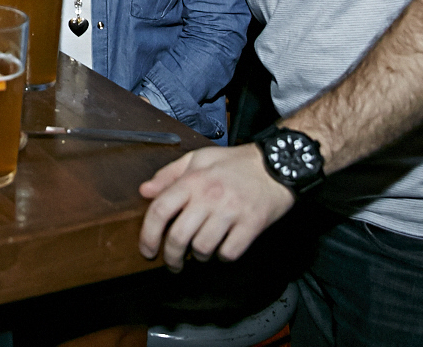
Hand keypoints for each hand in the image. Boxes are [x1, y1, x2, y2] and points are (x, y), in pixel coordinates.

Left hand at [138, 144, 294, 270]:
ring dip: (198, 256)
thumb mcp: (198, 159)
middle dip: (171, 257)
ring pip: (203, 248)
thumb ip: (169, 175)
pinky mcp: (252, 224)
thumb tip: (145, 191)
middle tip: (172, 263)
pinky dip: (222, 256)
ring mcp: (231, 211)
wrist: (277, 164)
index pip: (160, 211)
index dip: (148, 235)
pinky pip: (229, 253)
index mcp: (192, 180)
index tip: (147, 251)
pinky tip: (222, 248)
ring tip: (200, 251)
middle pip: (178, 237)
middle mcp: (209, 196)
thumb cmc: (234, 163)